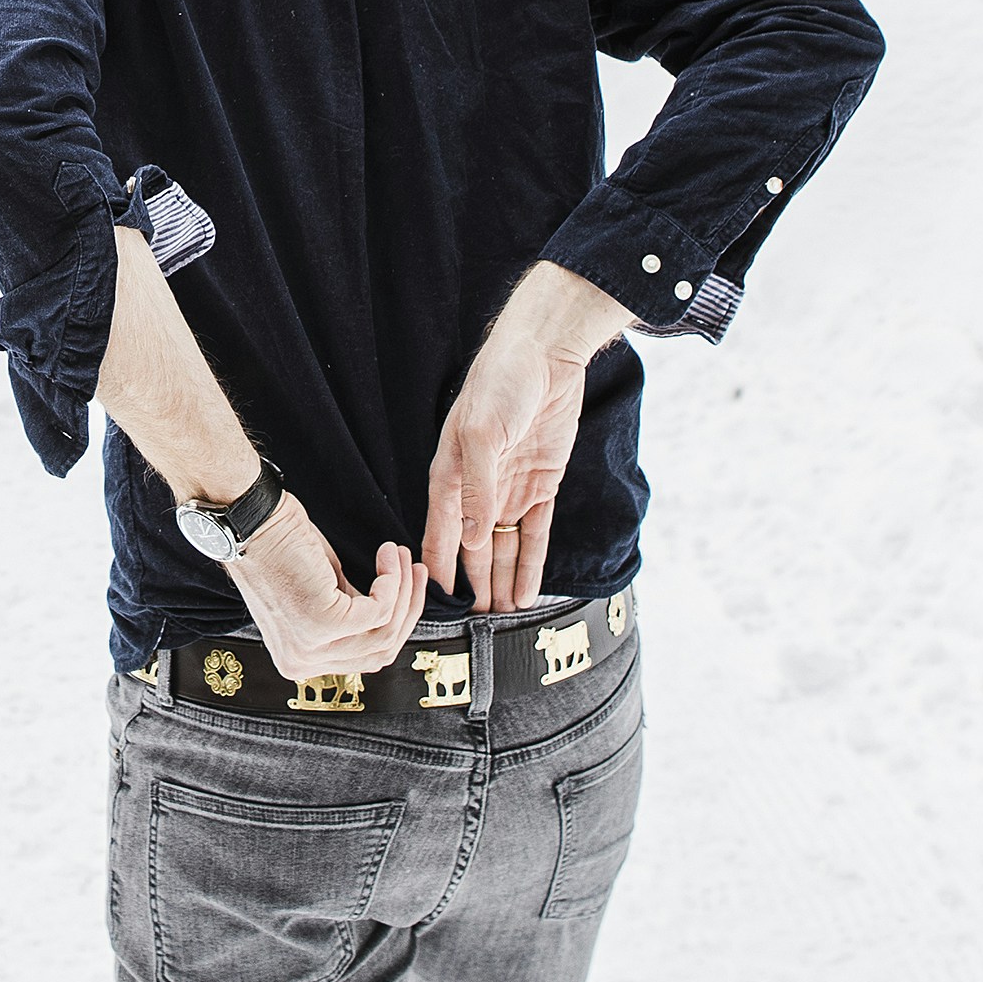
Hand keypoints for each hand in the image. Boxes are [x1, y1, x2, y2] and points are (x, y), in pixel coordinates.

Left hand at [229, 495, 426, 678]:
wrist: (250, 519)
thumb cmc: (280, 546)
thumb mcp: (323, 593)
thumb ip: (351, 615)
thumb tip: (391, 616)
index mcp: (298, 660)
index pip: (363, 660)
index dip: (395, 623)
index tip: (409, 588)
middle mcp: (301, 663)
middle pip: (380, 652)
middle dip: (407, 609)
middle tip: (416, 570)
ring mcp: (310, 647)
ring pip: (384, 632)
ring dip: (403, 590)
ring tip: (399, 555)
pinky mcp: (321, 623)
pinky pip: (379, 610)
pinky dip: (392, 581)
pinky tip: (387, 555)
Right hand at [423, 265, 633, 613]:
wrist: (545, 352)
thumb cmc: (501, 382)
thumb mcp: (481, 434)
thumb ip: (477, 490)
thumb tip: (472, 541)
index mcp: (451, 474)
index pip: (441, 534)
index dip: (438, 570)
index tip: (437, 607)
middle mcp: (478, 487)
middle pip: (474, 549)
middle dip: (475, 587)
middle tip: (479, 629)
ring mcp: (510, 487)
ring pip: (504, 547)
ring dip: (503, 581)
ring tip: (504, 618)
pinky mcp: (541, 483)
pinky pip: (535, 532)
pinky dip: (532, 561)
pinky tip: (528, 589)